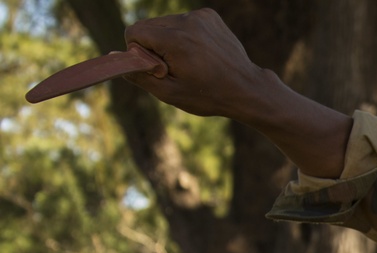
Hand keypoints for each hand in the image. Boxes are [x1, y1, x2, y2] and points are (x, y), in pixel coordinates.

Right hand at [122, 9, 267, 120]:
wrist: (247, 89)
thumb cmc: (208, 96)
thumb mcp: (170, 94)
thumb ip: (138, 75)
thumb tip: (113, 57)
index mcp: (176, 39)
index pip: (134, 32)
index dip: (140, 53)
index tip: (158, 68)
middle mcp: (188, 21)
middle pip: (149, 26)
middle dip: (154, 46)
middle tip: (176, 68)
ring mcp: (201, 16)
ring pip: (166, 23)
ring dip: (170, 40)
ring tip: (191, 62)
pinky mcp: (210, 15)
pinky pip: (184, 21)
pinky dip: (185, 35)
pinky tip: (201, 53)